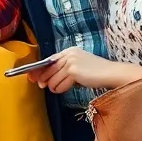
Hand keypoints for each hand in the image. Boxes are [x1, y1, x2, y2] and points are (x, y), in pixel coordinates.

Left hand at [25, 47, 141, 93]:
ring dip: (54, 86)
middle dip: (44, 79)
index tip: (30, 76)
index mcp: (68, 51)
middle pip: (48, 69)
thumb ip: (62, 70)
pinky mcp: (73, 71)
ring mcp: (70, 62)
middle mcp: (68, 54)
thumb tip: (43, 80)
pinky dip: (60, 89)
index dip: (38, 69)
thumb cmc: (95, 73)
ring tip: (60, 88)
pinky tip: (65, 89)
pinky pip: (59, 84)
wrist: (110, 74)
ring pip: (52, 79)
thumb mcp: (77, 68)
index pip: (48, 60)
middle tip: (42, 86)